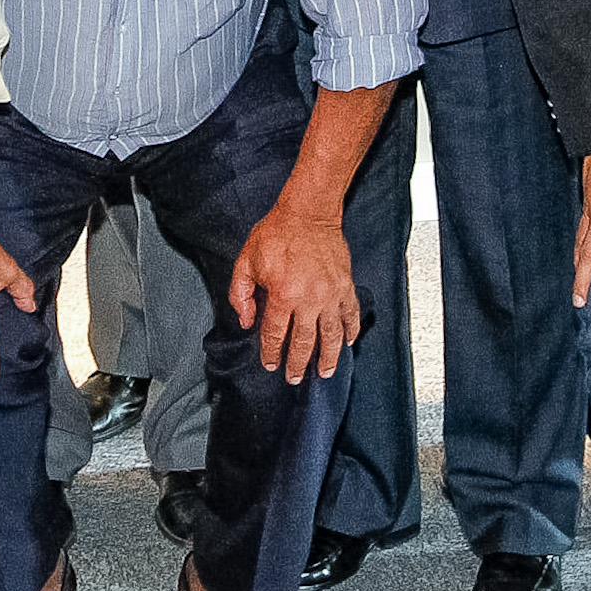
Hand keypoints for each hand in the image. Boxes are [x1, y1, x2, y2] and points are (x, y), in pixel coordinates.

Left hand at [228, 209, 361, 383]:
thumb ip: (240, 294)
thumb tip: (245, 320)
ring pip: (331, 335)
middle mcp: (309, 299)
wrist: (308, 213)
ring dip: (329, 357)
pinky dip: (350, 330)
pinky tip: (348, 341)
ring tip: (326, 372)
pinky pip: (350, 313)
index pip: (276, 334)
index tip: (271, 364)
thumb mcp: (246, 262)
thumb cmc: (277, 233)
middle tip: (296, 377)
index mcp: (283, 295)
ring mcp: (331, 294)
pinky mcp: (345, 285)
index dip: (272, 352)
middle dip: (299, 364)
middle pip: (304, 342)